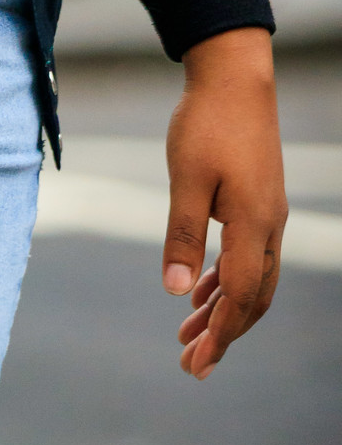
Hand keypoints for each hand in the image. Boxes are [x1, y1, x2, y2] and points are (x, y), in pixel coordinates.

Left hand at [163, 26, 285, 377]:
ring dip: (222, 310)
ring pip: (250, 280)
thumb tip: (175, 291)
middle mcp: (270, 226)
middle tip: (191, 366)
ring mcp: (268, 215)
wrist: (234, 78)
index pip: (240, 297)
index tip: (195, 363)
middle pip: (252, 298)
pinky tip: (198, 291)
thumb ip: (182, 236)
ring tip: (187, 336)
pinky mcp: (258, 203)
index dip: (220, 334)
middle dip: (224, 335)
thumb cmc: (206, 124)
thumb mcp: (186, 180)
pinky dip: (224, 280)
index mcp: (255, 226)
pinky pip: (247, 257)